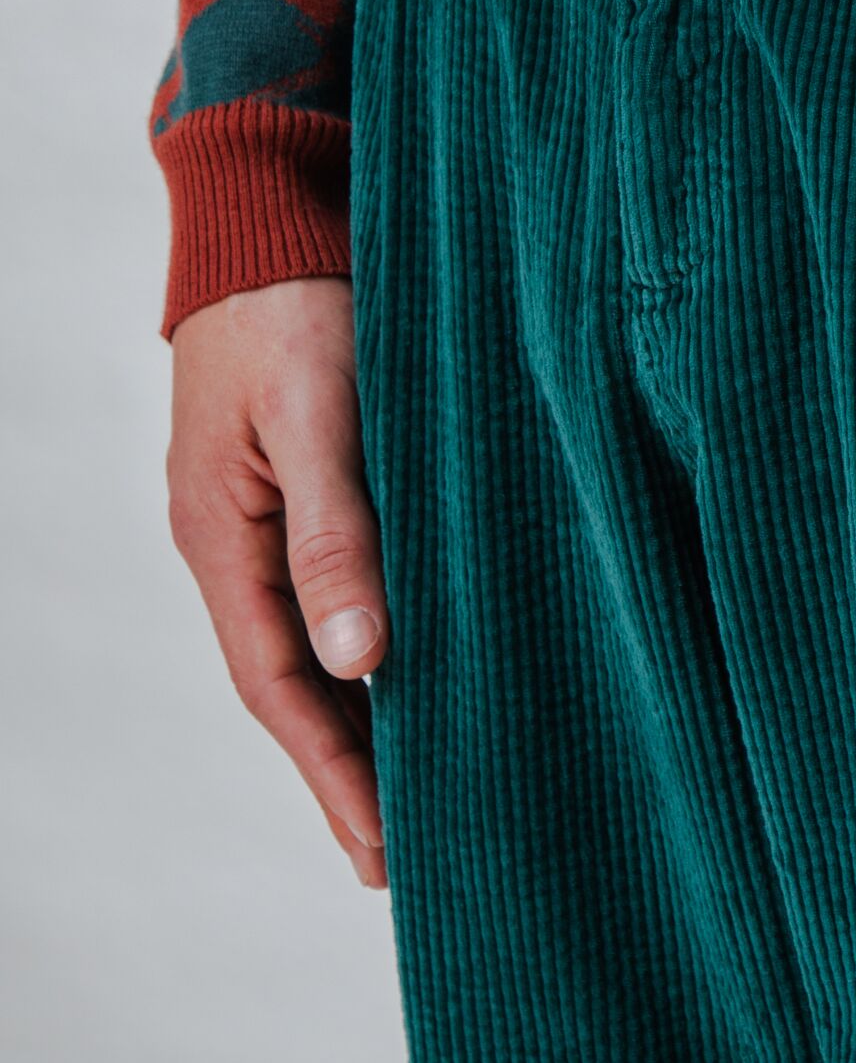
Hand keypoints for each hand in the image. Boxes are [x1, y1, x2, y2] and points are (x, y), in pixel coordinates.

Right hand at [166, 277, 387, 888]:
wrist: (273, 203)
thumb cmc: (297, 297)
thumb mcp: (320, 412)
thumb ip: (339, 530)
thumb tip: (362, 660)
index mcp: (223, 537)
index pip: (282, 688)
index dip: (335, 774)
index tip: (384, 855)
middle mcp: (237, 539)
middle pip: (296, 682)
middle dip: (348, 770)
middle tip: (405, 859)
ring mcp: (267, 510)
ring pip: (319, 636)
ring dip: (365, 712)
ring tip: (425, 787)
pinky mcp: (309, 476)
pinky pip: (339, 582)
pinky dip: (377, 638)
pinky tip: (421, 665)